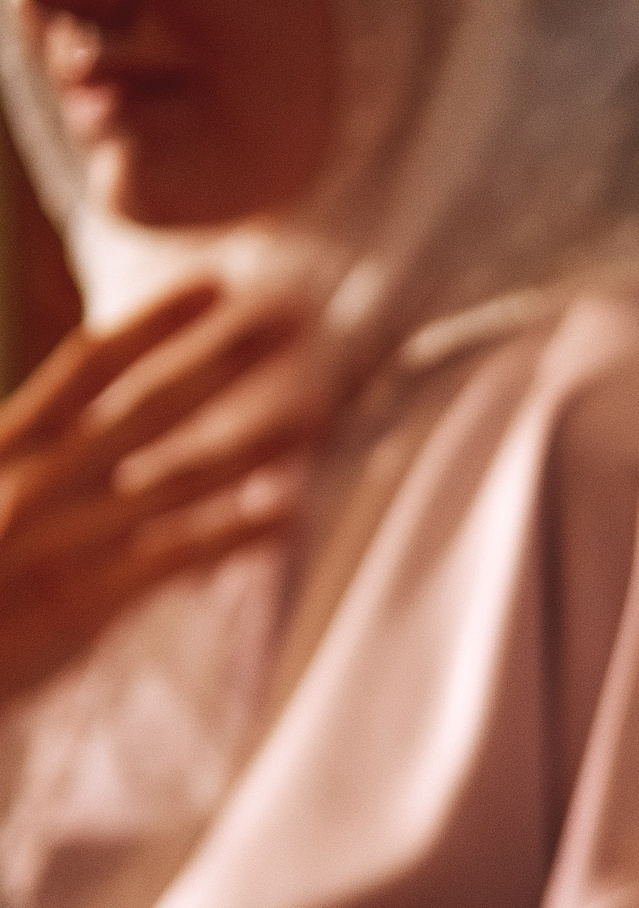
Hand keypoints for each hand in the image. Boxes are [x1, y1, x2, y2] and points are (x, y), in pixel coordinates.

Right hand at [0, 280, 320, 702]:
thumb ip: (43, 451)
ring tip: (316, 418)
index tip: (214, 283)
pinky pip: (171, 558)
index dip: (155, 323)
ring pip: (173, 479)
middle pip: (146, 408)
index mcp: (9, 444)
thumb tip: (101, 418)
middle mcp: (36, 480)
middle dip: (221, 361)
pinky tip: (285, 517)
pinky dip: (232, 534)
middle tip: (292, 323)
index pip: (90, 366)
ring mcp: (63, 540)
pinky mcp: (83, 602)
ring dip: (250, 446)